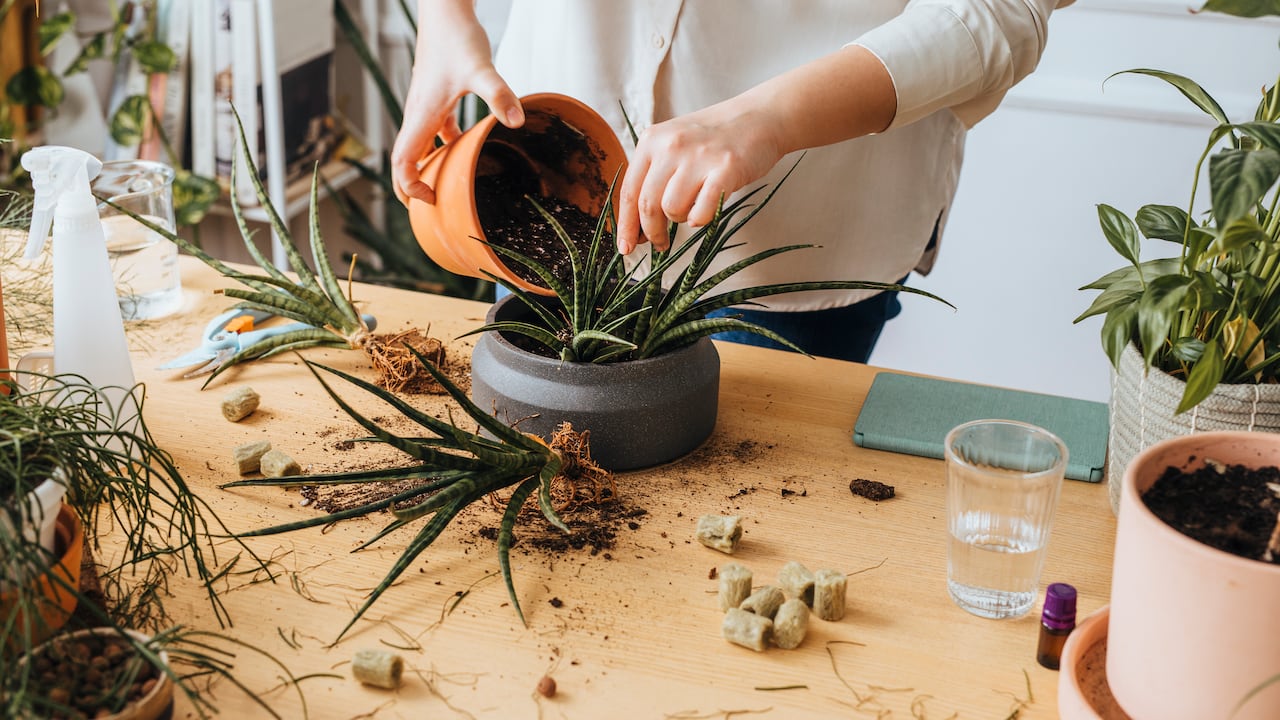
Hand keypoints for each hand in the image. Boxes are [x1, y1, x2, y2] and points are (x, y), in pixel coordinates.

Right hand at [391, 0, 524, 204]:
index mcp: (421, 114)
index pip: (401, 162)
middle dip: (413, 186)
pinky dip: (445, 144)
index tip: (431, 199)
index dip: (409, 187)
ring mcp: (426, 104)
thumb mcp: (481, 69)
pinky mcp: (437, 95)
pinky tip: (467, 147)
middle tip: (433, 206)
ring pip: (419, 145)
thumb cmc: (457, 36)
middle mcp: (418, 112)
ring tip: (450, 185)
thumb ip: (499, 95)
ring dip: (430, 166)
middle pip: (405, 159)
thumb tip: (517, 122)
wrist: (445, 9)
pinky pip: (435, 129)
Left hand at [616, 102, 782, 253]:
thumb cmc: (715, 138)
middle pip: (648, 205)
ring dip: (682, 218)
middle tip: (660, 244)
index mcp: (652, 140)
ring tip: (694, 208)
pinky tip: (707, 209)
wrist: (760, 117)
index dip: (626, 224)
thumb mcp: (674, 145)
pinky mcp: (725, 169)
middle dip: (652, 232)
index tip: (625, 247)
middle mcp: (671, 146)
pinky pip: (702, 212)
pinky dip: (702, 219)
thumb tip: (635, 226)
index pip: (629, 191)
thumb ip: (653, 175)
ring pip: (672, 210)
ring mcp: (698, 157)